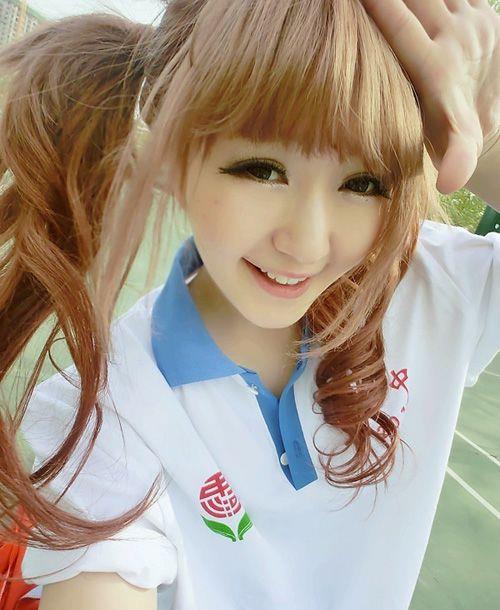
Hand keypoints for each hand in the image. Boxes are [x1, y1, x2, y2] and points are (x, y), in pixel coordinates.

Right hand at [359, 0, 499, 194]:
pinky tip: (416, 5)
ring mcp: (472, 19)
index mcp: (437, 70)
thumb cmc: (458, 137)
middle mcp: (456, 37)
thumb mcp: (457, 149)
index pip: (398, 26)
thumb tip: (449, 184)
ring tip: (383, 1)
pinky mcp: (481, 10)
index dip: (375, 7)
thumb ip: (457, 160)